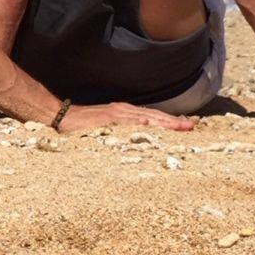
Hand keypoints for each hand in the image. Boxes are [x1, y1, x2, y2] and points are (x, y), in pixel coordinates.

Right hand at [58, 101, 194, 133]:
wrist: (62, 116)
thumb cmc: (84, 126)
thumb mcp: (109, 130)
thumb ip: (123, 134)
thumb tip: (140, 143)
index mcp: (126, 114)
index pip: (153, 117)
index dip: (171, 122)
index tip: (188, 126)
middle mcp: (124, 111)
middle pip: (154, 116)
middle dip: (173, 122)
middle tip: (191, 127)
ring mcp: (116, 113)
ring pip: (144, 117)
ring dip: (162, 121)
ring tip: (178, 126)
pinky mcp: (106, 118)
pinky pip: (124, 120)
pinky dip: (136, 120)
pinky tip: (146, 122)